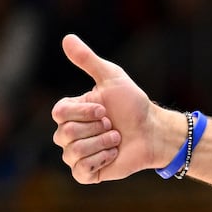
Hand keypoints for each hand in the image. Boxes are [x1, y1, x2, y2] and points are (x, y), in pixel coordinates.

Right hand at [51, 34, 166, 182]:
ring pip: (73, 152)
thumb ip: (88, 60)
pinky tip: (113, 154)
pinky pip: (80, 171)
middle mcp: (69, 133)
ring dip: (102, 143)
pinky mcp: (87, 173)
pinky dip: (101, 160)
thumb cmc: (133, 104)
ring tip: (116, 139)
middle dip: (96, 129)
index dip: (84, 112)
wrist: (153, 131)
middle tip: (113, 125)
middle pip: (65, 134)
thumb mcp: (111, 77)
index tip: (104, 109)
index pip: (58, 113)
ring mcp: (77, 154)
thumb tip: (67, 37)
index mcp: (71, 112)